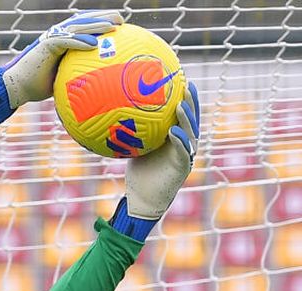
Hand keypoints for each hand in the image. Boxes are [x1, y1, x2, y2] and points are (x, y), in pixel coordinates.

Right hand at [2, 9, 123, 108]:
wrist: (14, 87)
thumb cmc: (35, 87)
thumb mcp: (60, 79)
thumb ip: (74, 76)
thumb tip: (94, 87)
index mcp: (61, 40)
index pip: (83, 26)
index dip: (100, 22)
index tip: (118, 26)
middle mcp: (57, 35)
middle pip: (83, 20)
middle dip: (102, 17)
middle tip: (121, 19)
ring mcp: (51, 38)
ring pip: (77, 26)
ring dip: (96, 25)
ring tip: (113, 26)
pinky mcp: (45, 45)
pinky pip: (66, 41)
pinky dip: (80, 41)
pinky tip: (93, 43)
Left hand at [125, 81, 200, 219]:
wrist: (143, 199)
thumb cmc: (138, 174)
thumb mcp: (133, 149)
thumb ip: (130, 133)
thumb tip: (111, 114)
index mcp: (175, 137)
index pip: (182, 114)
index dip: (183, 97)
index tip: (180, 79)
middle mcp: (184, 143)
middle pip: (192, 118)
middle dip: (191, 101)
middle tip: (187, 84)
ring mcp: (186, 154)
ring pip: (191, 132)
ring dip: (187, 118)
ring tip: (181, 104)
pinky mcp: (183, 167)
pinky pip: (183, 151)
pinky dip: (180, 140)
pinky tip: (173, 131)